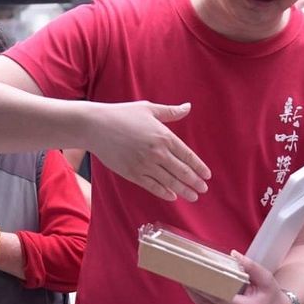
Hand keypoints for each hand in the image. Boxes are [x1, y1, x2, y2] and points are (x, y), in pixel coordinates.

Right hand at [84, 101, 210, 201]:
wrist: (96, 126)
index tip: (207, 176)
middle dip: (195, 182)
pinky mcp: (132, 173)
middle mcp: (158, 153)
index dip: (199, 167)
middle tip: (203, 190)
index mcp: (164, 136)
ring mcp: (145, 165)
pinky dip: (164, 193)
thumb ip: (170, 112)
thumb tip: (188, 107)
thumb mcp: (149, 109)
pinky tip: (172, 196)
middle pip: (182, 172)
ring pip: (170, 182)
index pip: (188, 156)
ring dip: (183, 191)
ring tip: (193, 197)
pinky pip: (152, 186)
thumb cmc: (122, 115)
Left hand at [185, 252, 290, 303]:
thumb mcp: (266, 279)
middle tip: (184, 278)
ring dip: (199, 298)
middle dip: (194, 292)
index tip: (191, 278)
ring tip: (192, 284)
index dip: (202, 288)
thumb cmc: (271, 296)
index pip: (218, 298)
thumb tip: (233, 255)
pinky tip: (207, 297)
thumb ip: (251, 266)